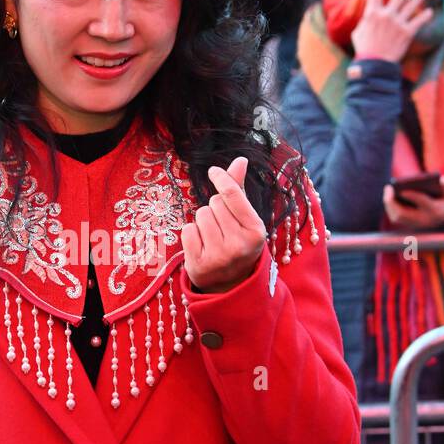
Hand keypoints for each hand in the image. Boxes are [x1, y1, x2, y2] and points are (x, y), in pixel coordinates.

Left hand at [182, 157, 266, 293]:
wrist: (230, 283)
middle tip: (222, 227)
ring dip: (203, 222)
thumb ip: (240, 189)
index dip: (221, 178)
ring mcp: (219, 257)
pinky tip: (202, 246)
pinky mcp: (199, 265)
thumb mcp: (245, 219)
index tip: (213, 171)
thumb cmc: (238, 242)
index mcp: (256, 231)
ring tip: (212, 237)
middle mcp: (239, 245)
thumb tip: (240, 159)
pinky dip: (192, 234)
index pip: (232, 195)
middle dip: (215, 210)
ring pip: (200, 215)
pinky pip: (188, 230)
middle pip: (214, 203)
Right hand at [350, 0, 433, 63]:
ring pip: (411, 4)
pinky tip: (430, 12)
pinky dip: (426, 15)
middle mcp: (386, 15)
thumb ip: (364, 21)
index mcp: (372, 13)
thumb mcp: (357, 32)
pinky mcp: (407, 32)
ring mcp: (398, 23)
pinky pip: (420, 20)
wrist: (374, 65)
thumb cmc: (364, 50)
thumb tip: (367, 16)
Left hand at [382, 175, 443, 229]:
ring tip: (388, 190)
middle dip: (394, 201)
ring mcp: (415, 224)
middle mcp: (424, 220)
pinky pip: (396, 217)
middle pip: (404, 214)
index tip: (402, 190)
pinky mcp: (408, 223)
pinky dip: (391, 206)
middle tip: (388, 187)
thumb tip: (442, 179)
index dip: (412, 196)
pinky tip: (389, 195)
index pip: (423, 203)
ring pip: (397, 217)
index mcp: (436, 211)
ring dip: (390, 204)